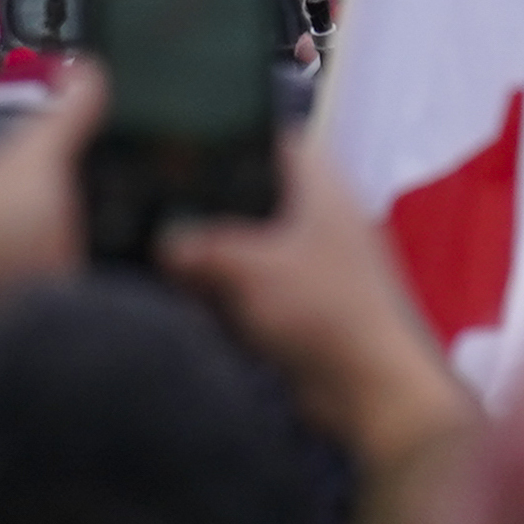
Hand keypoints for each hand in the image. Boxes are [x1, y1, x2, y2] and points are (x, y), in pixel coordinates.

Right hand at [165, 127, 475, 476]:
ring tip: (157, 248)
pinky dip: (221, 291)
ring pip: (246, 242)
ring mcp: (310, 263)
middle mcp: (317, 217)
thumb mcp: (247, 267)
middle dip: (206, 201)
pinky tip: (183, 295)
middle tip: (153, 199)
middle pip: (252, 192)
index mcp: (319, 187)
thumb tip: (161, 245)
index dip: (230, 133)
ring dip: (210, 253)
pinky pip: (250, 287)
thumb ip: (195, 247)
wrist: (370, 391)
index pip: (273, 137)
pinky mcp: (300, 306)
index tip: (180, 138)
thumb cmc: (327, 312)